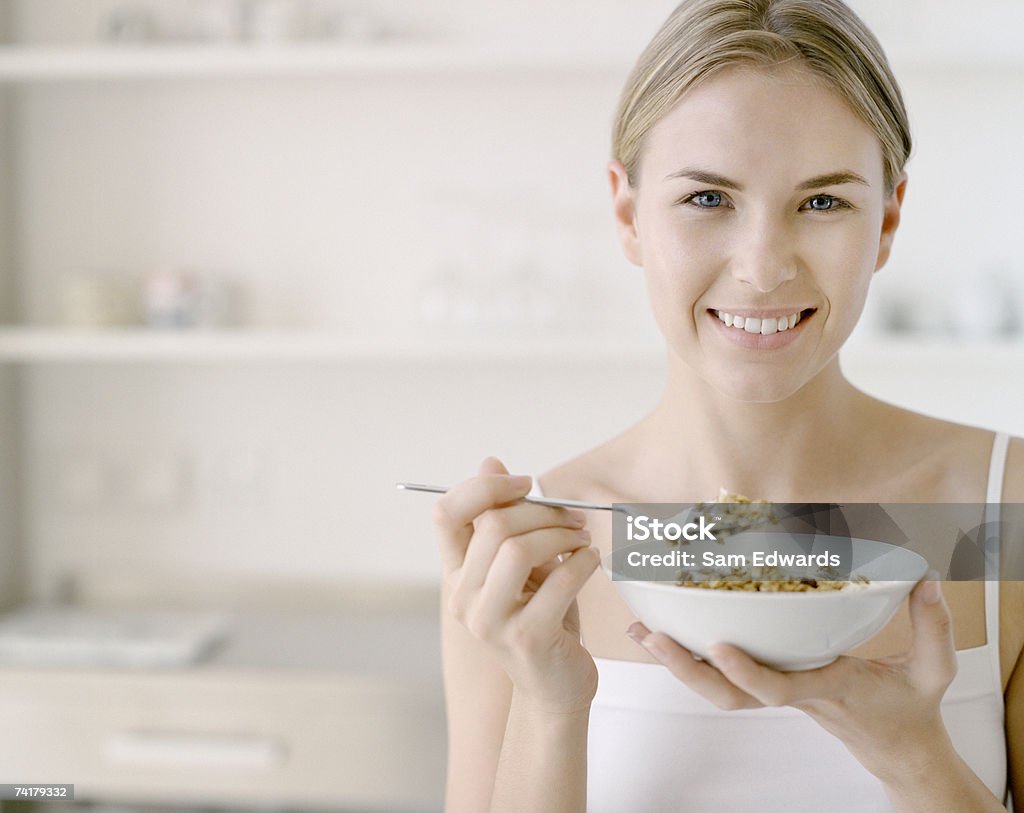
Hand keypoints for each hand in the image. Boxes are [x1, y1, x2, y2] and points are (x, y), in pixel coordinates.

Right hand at [436, 456, 600, 713]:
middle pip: (492, 526)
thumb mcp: (520, 566)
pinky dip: (583, 562)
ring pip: (517, 549)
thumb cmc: (540, 619)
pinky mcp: (527, 638)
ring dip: (561, 534)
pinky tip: (592, 562)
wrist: (555, 687)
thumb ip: (503, 518)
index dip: (484, 486)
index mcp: (457, 574)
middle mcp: (463, 598)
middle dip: (541, 512)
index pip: (447, 513)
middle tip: (573, 518)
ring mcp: (491, 622)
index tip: (525, 483)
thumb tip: (491, 461)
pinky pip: (559, 581)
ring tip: (582, 539)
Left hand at [627, 575, 957, 780]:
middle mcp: (791, 692)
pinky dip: (690, 657)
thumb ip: (932, 626)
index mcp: (825, 690)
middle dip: (687, 670)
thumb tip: (925, 578)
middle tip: (652, 637)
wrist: (896, 745)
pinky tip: (662, 634)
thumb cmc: (908, 709)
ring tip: (641, 632)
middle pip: (729, 697)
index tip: (719, 647)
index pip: (779, 690)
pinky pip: (722, 677)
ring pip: (717, 690)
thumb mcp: (932, 672)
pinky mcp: (768, 683)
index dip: (748, 672)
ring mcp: (775, 690)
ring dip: (677, 663)